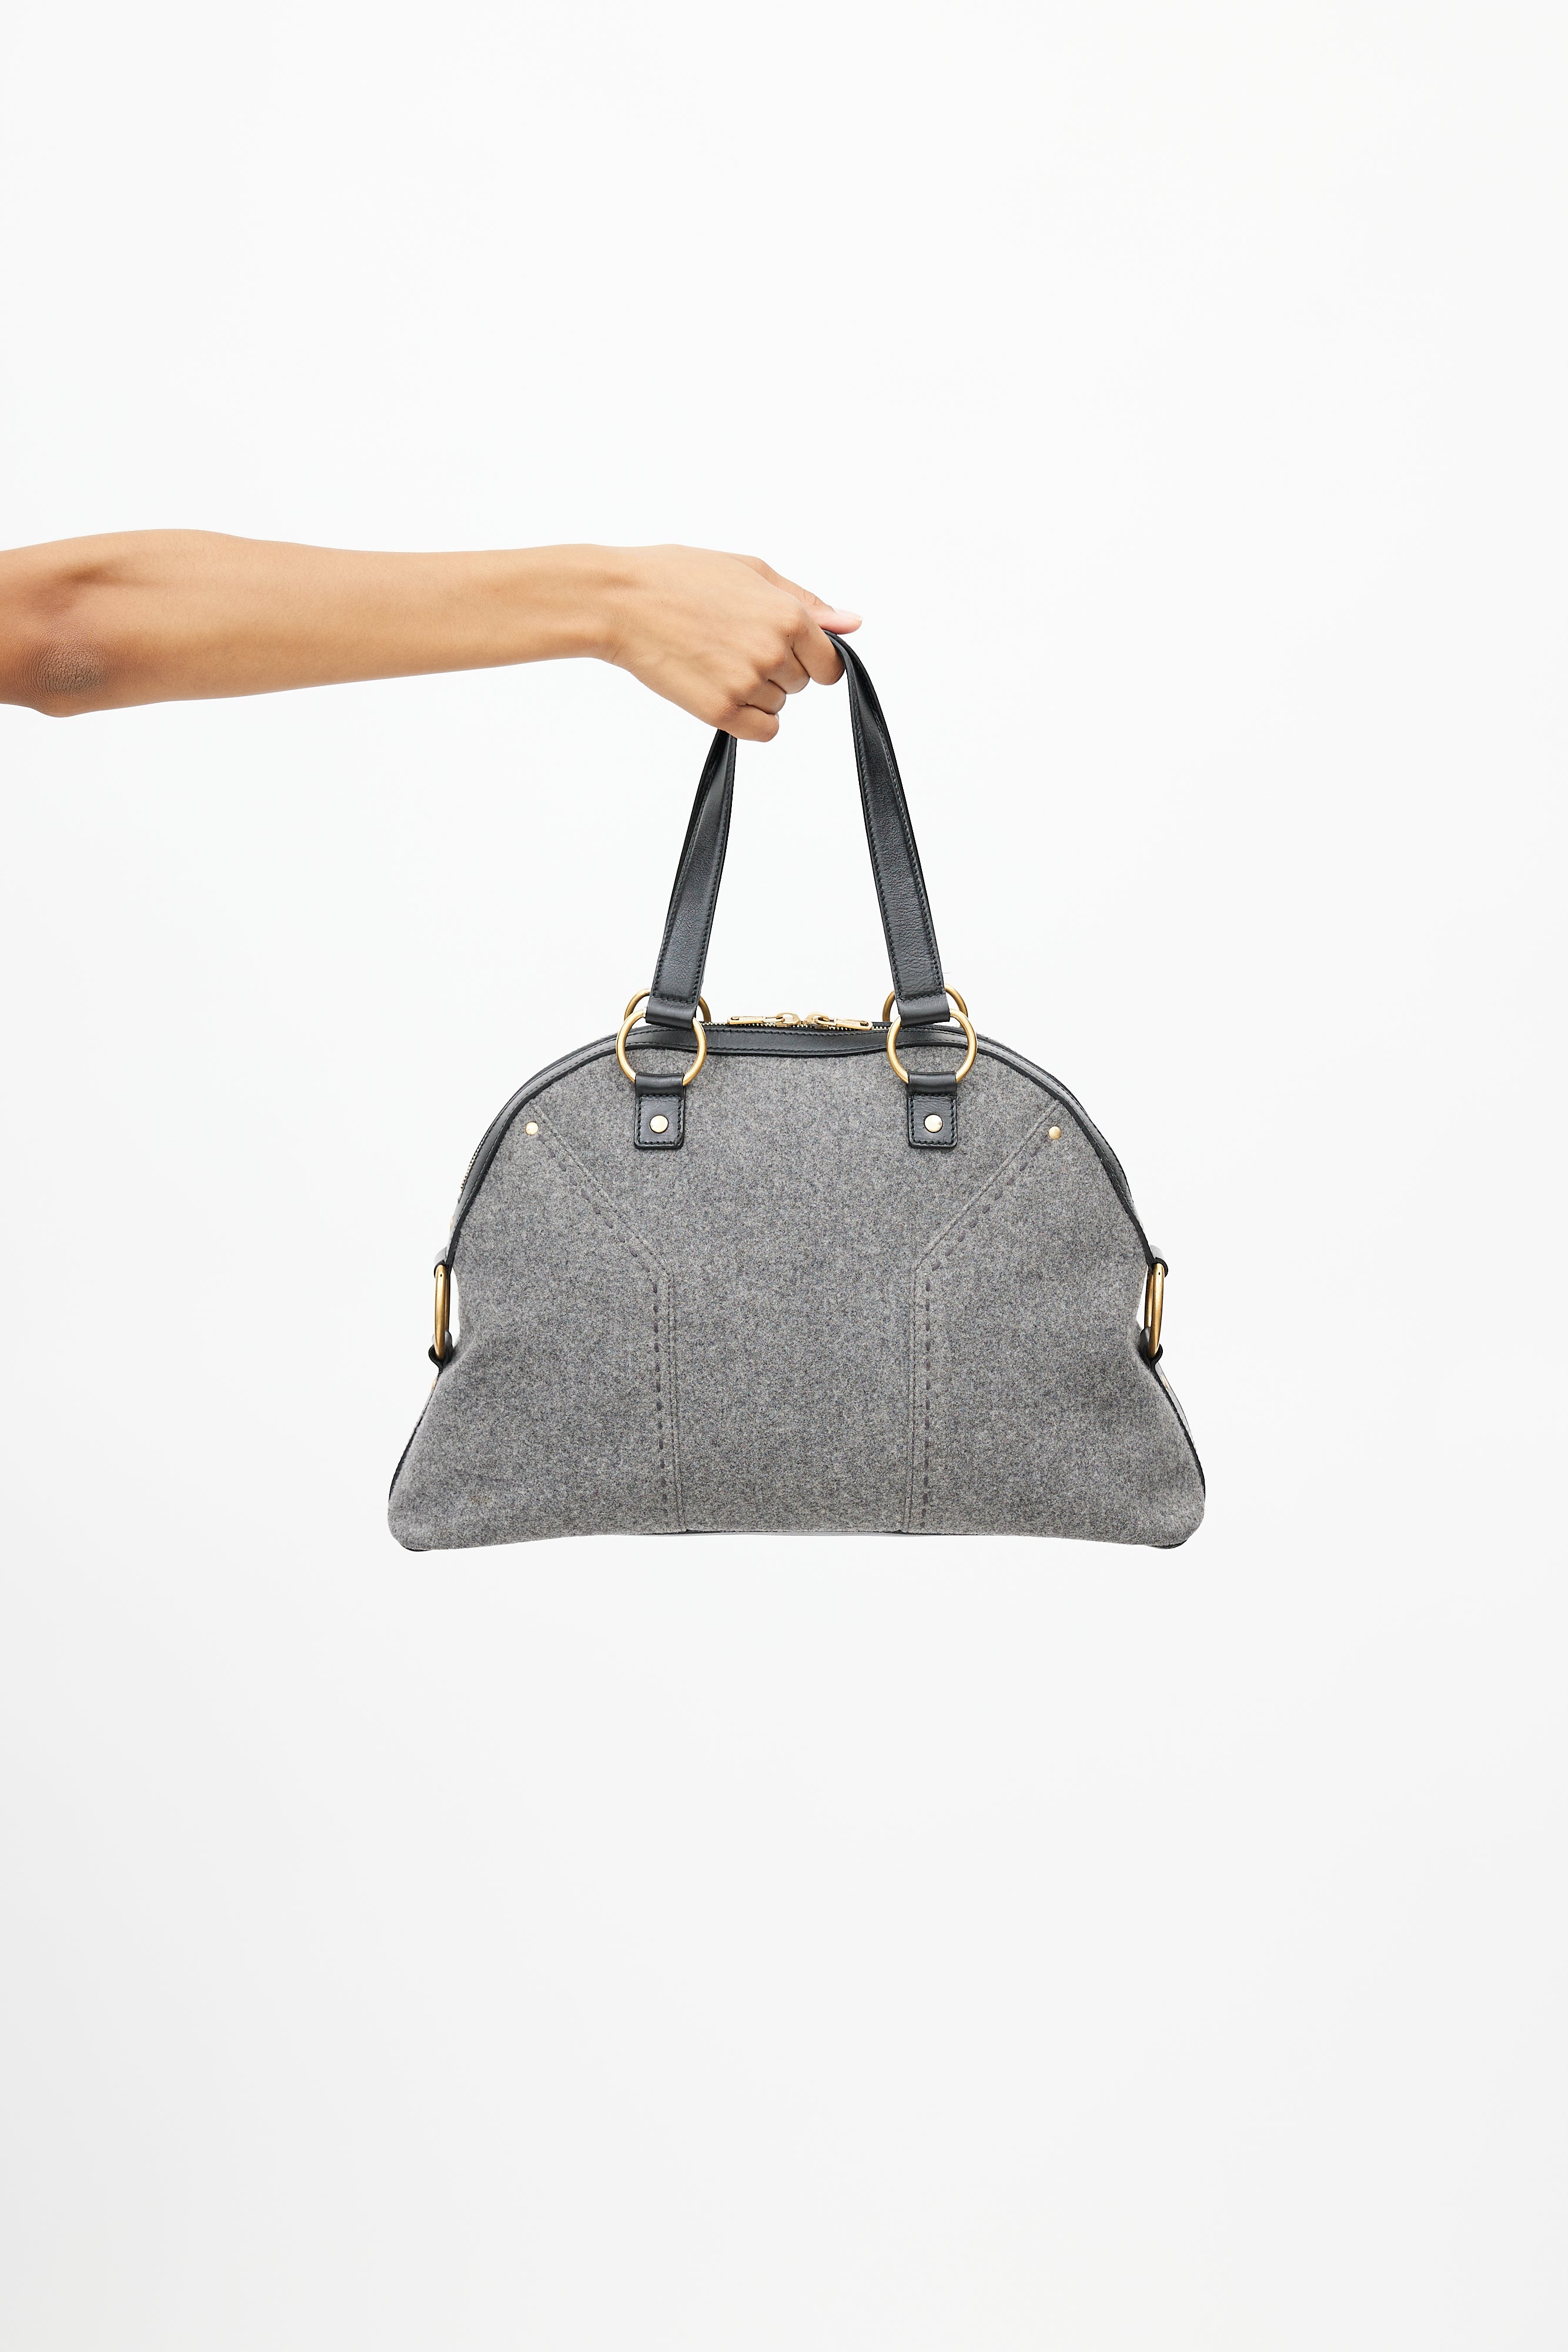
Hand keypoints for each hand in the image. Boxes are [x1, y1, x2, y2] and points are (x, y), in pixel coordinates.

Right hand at [595, 546, 859, 741]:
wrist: (620, 600)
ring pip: (779, 706)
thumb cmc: (678, 577)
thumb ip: (805, 602)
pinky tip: (720, 690)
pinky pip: (762, 731)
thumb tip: (852, 623)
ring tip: (715, 659)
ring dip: (756, 692)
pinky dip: (748, 719)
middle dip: (777, 670)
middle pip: (802, 684)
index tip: (780, 648)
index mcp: (787, 615)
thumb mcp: (750, 571)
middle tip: (732, 643)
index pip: (829, 662)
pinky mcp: (720, 711)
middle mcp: (774, 652)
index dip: (808, 658)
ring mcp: (747, 684)